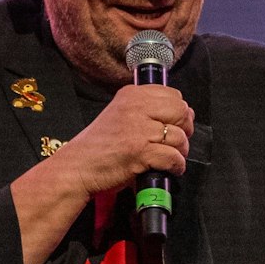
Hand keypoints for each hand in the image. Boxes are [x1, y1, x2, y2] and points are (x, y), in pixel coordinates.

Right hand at [47, 85, 193, 198]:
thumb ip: (148, 109)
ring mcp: (138, 130)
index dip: (179, 113)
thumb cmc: (99, 145)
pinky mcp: (141, 152)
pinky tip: (169, 169)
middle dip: (184, 130)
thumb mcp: (120, 114)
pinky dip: (176, 166)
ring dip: (180, 152)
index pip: (173, 95)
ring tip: (169, 158)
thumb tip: (185, 112)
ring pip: (179, 137)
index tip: (173, 124)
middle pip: (181, 112)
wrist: (78, 167)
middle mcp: (136, 108)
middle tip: (175, 142)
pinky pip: (173, 157)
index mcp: (131, 95)